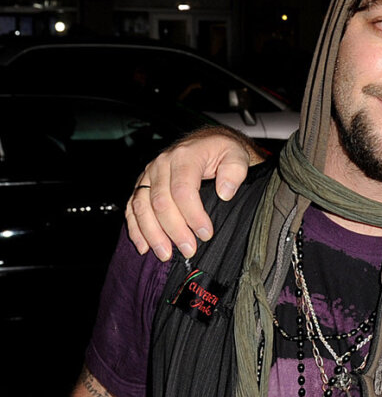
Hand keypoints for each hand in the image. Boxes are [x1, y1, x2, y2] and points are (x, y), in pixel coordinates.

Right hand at [124, 126, 257, 260]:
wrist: (206, 142)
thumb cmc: (222, 151)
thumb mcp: (236, 155)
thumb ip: (235, 171)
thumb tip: (225, 192)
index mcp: (184, 156)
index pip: (183, 190)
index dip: (193, 215)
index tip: (205, 233)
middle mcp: (161, 164)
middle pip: (161, 202)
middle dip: (174, 230)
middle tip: (189, 250)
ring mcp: (148, 175)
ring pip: (142, 207)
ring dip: (152, 234)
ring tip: (165, 254)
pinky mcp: (141, 185)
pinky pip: (131, 208)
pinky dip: (135, 228)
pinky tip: (143, 246)